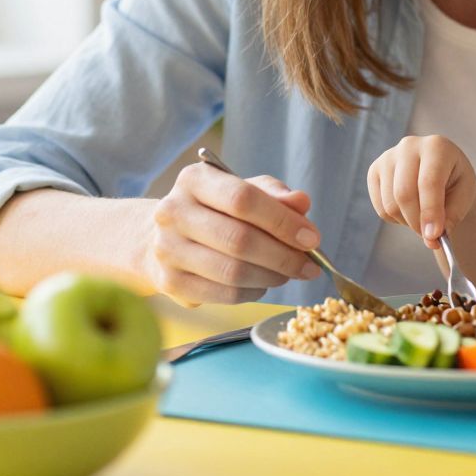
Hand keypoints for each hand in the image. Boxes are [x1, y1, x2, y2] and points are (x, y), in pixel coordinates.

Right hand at [143, 163, 322, 307]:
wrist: (163, 236)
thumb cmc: (214, 210)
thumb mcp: (243, 190)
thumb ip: (274, 194)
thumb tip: (301, 203)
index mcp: (194, 180)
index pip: (243, 199)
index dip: (282, 221)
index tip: (312, 238)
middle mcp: (173, 212)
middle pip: (239, 240)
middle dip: (284, 256)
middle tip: (310, 264)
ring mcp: (167, 250)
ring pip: (233, 272)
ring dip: (272, 276)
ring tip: (289, 273)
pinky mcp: (169, 283)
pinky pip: (225, 295)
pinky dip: (254, 292)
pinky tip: (263, 283)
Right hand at [367, 135, 475, 247]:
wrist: (441, 171)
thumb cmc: (455, 182)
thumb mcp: (464, 196)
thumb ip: (451, 216)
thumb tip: (431, 238)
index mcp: (437, 146)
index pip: (428, 182)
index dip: (430, 211)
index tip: (434, 236)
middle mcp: (409, 146)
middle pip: (404, 194)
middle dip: (417, 222)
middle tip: (430, 237)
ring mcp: (388, 157)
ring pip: (391, 204)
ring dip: (408, 221)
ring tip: (423, 217)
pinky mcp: (375, 170)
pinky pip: (380, 208)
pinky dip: (396, 218)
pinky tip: (409, 210)